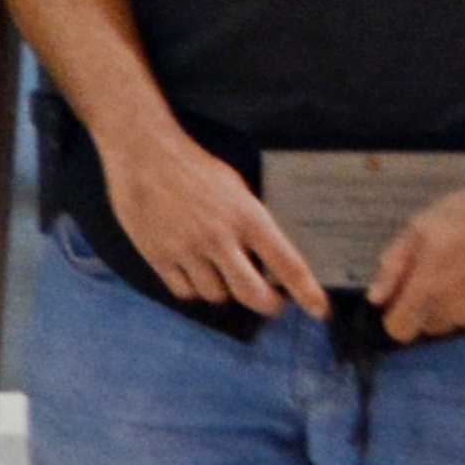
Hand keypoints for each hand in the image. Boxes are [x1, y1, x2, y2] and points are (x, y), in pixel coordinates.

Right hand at [100, 123, 317, 315]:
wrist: (144, 153)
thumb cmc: (194, 166)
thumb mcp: (236, 188)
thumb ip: (251, 223)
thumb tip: (266, 257)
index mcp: (248, 218)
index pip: (288, 265)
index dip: (307, 293)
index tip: (320, 310)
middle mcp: (220, 239)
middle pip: (252, 294)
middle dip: (268, 304)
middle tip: (271, 301)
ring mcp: (188, 250)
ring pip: (216, 294)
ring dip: (223, 289)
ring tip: (220, 272)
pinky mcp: (158, 256)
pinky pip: (184, 291)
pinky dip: (192, 287)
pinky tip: (193, 271)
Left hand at [372, 168, 464, 342]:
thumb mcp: (421, 227)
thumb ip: (395, 264)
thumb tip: (376, 297)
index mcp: (429, 289)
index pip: (400, 329)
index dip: (398, 315)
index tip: (406, 298)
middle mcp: (458, 310)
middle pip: (432, 326)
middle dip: (431, 307)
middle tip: (445, 274)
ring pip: (463, 321)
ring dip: (462, 304)